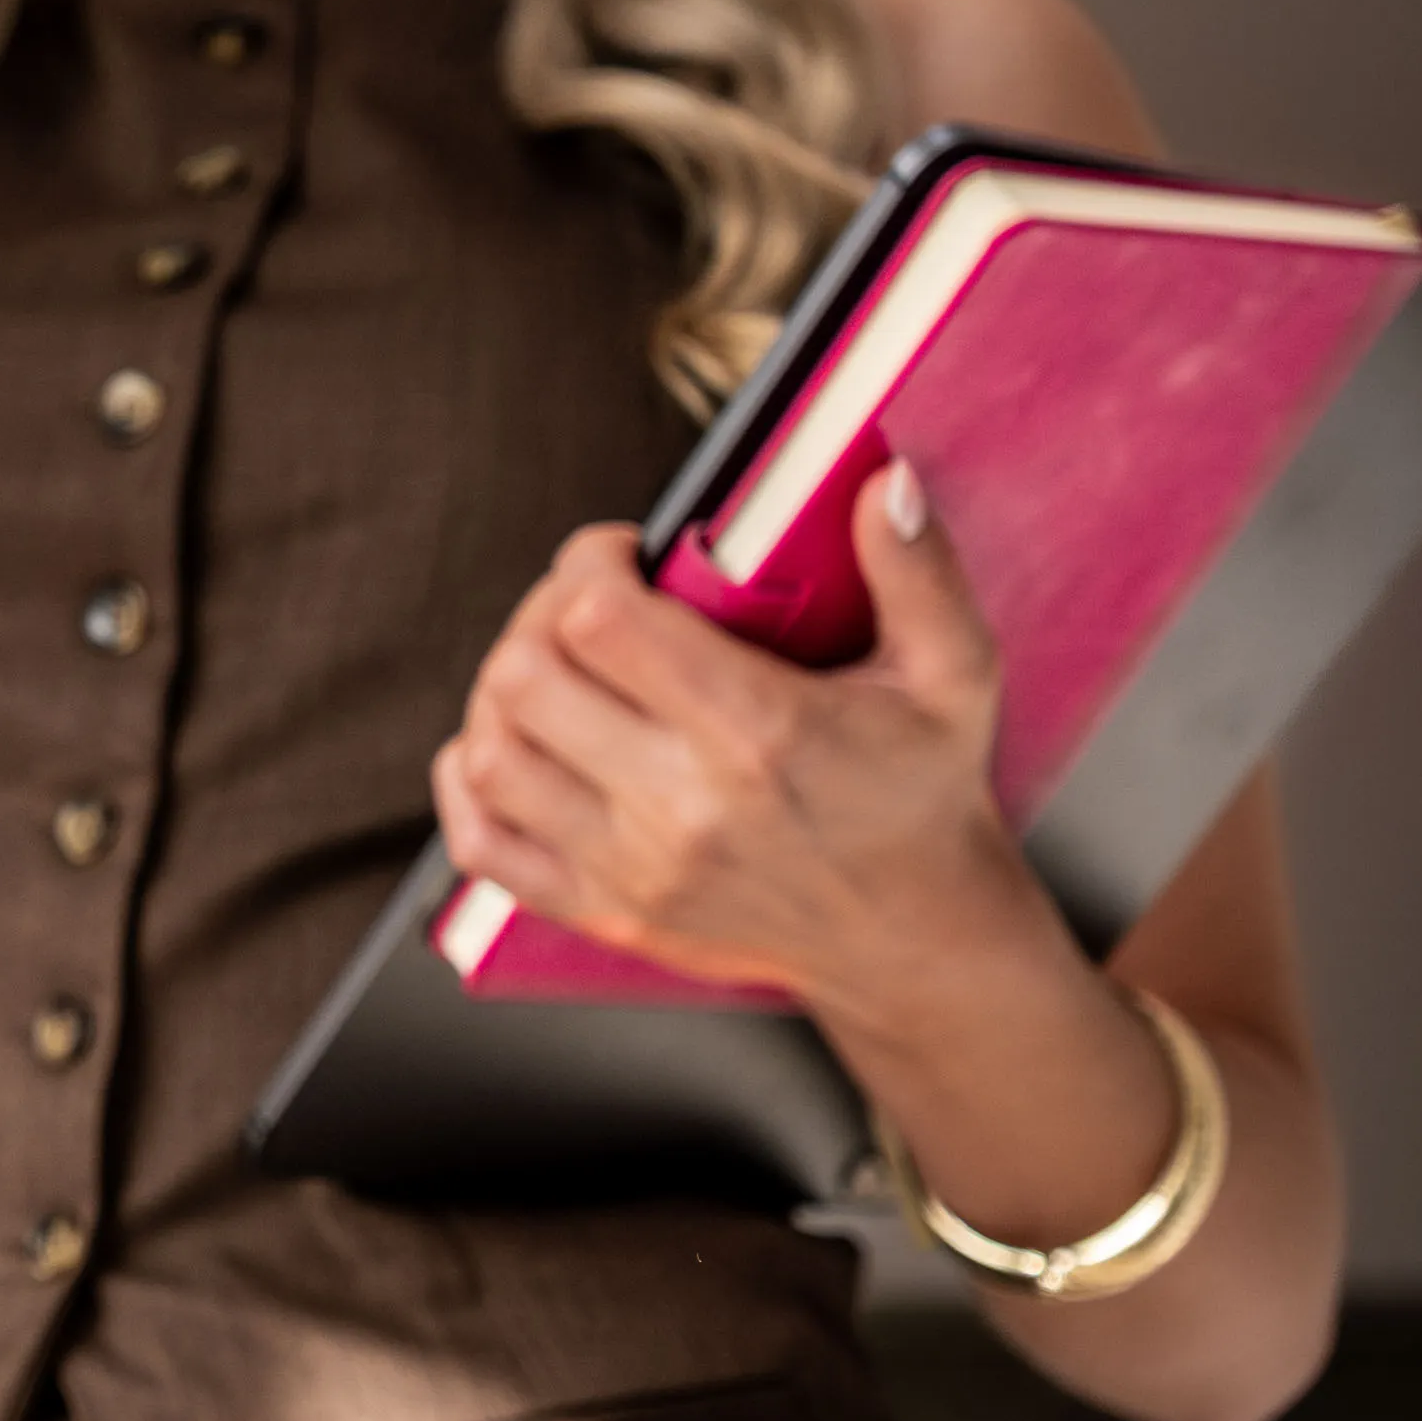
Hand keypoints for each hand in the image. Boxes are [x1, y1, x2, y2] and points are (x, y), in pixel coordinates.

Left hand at [428, 462, 1045, 1019]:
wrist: (912, 939)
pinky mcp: (603, 912)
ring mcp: (632, 869)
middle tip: (582, 606)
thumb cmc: (924, 794)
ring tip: (554, 670)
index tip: (621, 554)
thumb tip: (878, 482)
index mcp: (758, 732)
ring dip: (500, 693)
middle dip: (537, 615)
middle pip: (524, 676)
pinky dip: (468, 783)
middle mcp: (682, 806)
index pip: (598, 620)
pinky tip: (514, 744)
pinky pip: (479, 845)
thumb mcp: (952, 676)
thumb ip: (917, 572)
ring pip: (489, 752)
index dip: (587, 563)